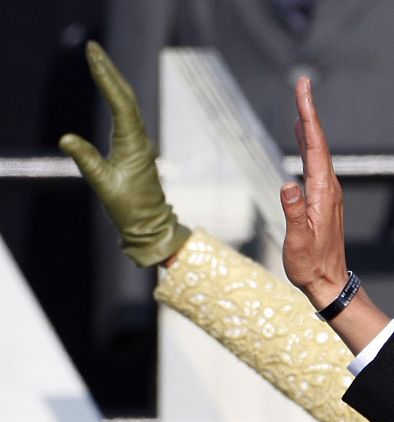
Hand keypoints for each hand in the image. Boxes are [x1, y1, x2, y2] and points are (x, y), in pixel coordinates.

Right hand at [59, 41, 189, 266]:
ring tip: (98, 60)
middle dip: (109, 71)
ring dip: (113, 82)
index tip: (94, 56)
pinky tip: (111, 89)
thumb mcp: (104, 186)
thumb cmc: (130, 209)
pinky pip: (128, 116)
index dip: (106, 77)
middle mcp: (140, 139)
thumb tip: (66, 139)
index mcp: (133, 144)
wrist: (151, 226)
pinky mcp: (137, 150)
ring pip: (128, 105)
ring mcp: (140, 144)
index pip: (120, 103)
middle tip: (93, 47)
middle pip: (126, 97)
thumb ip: (86, 161)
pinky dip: (117, 98)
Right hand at [280, 77, 390, 352]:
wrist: (330, 283)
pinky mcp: (323, 201)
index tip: (304, 90)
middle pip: (318, 142)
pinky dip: (310, 146)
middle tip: (303, 84)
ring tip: (302, 104)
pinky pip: (316, 165)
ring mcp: (328, 194)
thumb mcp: (298, 240)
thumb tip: (288, 184)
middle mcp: (329, 188)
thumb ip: (294, 212)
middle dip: (309, 112)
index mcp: (322, 192)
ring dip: (310, 127)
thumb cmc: (311, 265)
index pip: (315, 146)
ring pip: (318, 152)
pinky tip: (305, 140)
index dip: (309, 116)